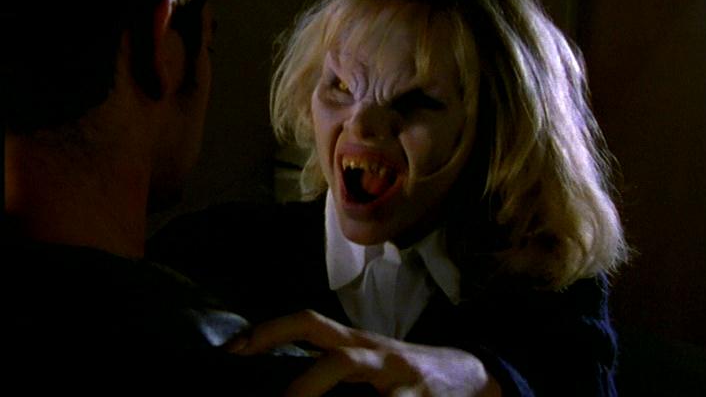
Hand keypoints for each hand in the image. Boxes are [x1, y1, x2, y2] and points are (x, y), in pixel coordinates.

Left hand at [226, 310, 501, 396]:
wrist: (466, 373)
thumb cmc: (400, 370)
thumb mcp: (364, 358)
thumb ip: (326, 363)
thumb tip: (277, 380)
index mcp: (354, 342)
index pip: (308, 323)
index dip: (270, 332)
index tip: (232, 351)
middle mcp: (377, 354)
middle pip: (338, 360)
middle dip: (304, 385)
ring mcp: (403, 380)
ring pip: (373, 390)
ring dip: (330, 396)